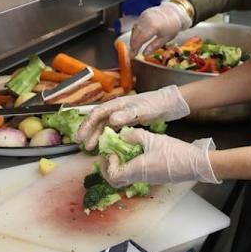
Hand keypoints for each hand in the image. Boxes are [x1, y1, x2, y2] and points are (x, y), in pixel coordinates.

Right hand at [75, 86, 189, 149]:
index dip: (87, 125)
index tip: (80, 137)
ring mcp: (122, 114)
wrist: (169, 103)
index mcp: (118, 104)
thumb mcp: (143, 110)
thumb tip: (111, 120)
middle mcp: (117, 108)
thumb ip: (128, 114)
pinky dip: (107, 136)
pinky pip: (113, 128)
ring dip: (97, 135)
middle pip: (98, 119)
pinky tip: (105, 144)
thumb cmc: (156, 104)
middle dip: (88, 131)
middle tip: (82, 145)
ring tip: (91, 148)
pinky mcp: (128, 120)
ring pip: (104, 125)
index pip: (97, 114)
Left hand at [100, 128, 219, 186]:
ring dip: (119, 166)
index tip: (111, 152)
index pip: (112, 175)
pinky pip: (135, 175)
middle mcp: (139, 178)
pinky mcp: (153, 177)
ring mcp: (147, 179)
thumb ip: (135, 136)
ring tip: (122, 151)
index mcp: (136, 170)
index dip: (107, 165)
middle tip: (110, 155)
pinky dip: (129, 166)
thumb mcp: (153, 139)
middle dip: (109, 168)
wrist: (195, 164)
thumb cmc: (174, 152)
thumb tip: (122, 134)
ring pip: (125, 178)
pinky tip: (136, 152)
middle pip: (116, 180)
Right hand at [130, 1, 191, 54]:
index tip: (133, 55)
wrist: (174, 12)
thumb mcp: (165, 38)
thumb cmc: (172, 26)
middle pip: (135, 34)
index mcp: (153, 26)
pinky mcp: (143, 14)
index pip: (140, 39)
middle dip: (133, 44)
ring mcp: (144, 16)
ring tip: (134, 48)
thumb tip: (145, 54)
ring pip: (134, 29)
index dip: (135, 48)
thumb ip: (154, 46)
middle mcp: (147, 20)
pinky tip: (136, 39)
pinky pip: (136, 24)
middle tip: (132, 53)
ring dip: (133, 39)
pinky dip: (135, 32)